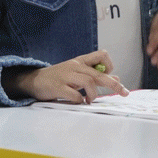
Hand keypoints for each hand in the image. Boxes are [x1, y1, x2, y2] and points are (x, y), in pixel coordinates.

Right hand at [8, 51, 127, 102]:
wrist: (33, 80)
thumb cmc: (58, 78)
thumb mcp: (77, 73)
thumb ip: (94, 75)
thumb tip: (116, 78)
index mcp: (80, 61)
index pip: (101, 55)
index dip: (109, 65)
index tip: (109, 75)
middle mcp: (75, 66)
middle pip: (99, 73)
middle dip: (114, 84)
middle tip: (124, 93)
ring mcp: (66, 76)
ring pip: (89, 82)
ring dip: (94, 95)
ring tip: (90, 101)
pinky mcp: (58, 87)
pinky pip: (74, 94)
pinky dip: (80, 100)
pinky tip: (79, 102)